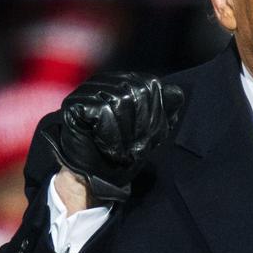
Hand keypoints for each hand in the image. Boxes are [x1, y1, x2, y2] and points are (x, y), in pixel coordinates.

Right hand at [41, 73, 182, 201]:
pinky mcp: (74, 104)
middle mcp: (106, 81)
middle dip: (140, 127)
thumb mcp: (152, 131)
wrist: (94, 172)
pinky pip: (101, 111)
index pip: (151, 85)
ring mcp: (87, 90)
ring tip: (120, 151)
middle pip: (136, 93)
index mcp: (125, 82)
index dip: (154, 114)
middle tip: (134, 150)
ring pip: (119, 102)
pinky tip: (106, 147)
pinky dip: (109, 135)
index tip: (149, 138)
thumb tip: (177, 93)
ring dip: (125, 135)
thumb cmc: (123, 150)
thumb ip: (165, 111)